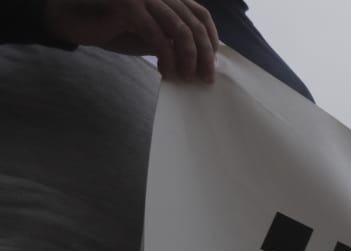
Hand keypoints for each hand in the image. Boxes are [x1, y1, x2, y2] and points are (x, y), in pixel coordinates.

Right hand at [46, 0, 217, 80]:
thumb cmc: (113, 29)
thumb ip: (174, 40)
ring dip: (188, 59)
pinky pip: (158, 37)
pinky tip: (167, 73)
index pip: (200, 14)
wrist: (73, 21)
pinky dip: (168, 59)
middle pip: (194, 24)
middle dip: (204, 55)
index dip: (212, 38)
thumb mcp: (151, 35)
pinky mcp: (129, 7)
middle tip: (206, 78)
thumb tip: (202, 59)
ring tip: (186, 78)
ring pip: (180, 31)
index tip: (213, 62)